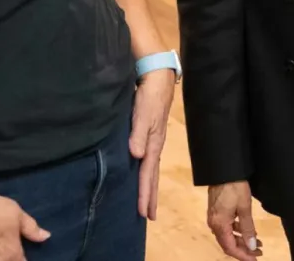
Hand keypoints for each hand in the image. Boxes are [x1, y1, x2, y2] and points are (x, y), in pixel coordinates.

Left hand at [130, 68, 174, 219]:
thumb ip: (138, 134)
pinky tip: (142, 175)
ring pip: (150, 169)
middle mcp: (154, 145)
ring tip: (147, 203)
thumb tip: (136, 156)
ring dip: (149, 187)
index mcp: (153, 143)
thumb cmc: (149, 96)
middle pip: (152, 175)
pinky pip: (148, 160)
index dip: (145, 193)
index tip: (143, 213)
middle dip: (150, 196)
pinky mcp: (149, 134)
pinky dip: (146, 173)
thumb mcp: (143, 113)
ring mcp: (153, 140)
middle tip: (147, 217)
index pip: (148, 173)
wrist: (158, 77)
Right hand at [207, 181, 262, 260]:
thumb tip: (251, 246)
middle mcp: (214, 224)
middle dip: (244, 249)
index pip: (230, 248)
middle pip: (228, 243)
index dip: (243, 256)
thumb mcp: (244, 208)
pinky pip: (227, 227)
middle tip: (259, 251)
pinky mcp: (217, 211)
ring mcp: (215, 217)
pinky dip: (238, 231)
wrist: (224, 169)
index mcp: (219, 225)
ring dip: (242, 240)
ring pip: (228, 235)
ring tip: (257, 242)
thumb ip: (248, 228)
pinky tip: (249, 230)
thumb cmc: (235, 187)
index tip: (255, 259)